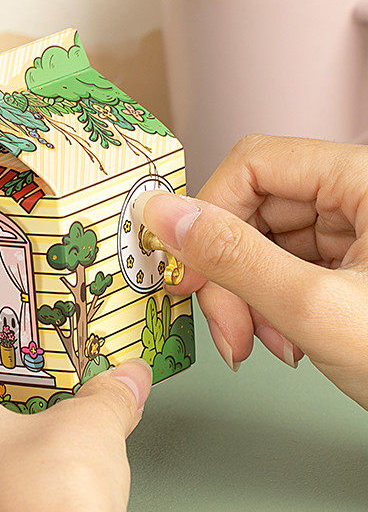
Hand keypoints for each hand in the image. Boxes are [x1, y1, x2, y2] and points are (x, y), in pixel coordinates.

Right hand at [135, 134, 367, 406]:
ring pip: (266, 244)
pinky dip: (271, 307)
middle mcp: (364, 196)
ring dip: (247, 298)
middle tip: (225, 331)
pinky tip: (283, 342)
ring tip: (261, 346)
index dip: (209, 215)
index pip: (256, 165)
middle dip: (230, 275)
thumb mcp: (316, 309)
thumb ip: (233, 258)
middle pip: (256, 210)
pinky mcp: (355, 264)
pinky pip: (288, 269)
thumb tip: (163, 215)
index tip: (185, 271)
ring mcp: (361, 232)